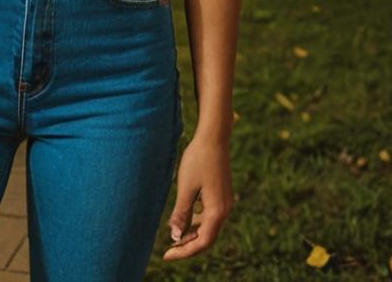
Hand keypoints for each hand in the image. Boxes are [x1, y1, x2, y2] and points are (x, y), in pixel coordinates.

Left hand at [162, 135, 233, 260]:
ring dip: (193, 234)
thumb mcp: (186, 187)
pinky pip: (210, 216)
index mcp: (217, 211)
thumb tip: (175, 237)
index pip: (202, 242)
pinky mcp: (222, 194)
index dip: (184, 251)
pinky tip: (185, 217)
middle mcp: (225, 210)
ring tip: (175, 236)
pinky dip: (197, 222)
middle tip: (168, 250)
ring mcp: (225, 202)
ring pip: (209, 227)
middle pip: (207, 238)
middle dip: (188, 246)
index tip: (166, 254)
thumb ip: (181, 213)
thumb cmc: (198, 159)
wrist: (213, 137)